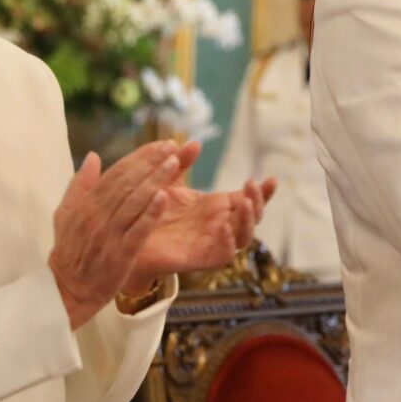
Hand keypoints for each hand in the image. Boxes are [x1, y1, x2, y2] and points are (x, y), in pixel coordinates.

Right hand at [49, 142, 183, 329]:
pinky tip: (164, 198)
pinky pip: (137, 231)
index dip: (140, 157)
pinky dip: (150, 214)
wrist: (65, 290)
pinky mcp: (120, 255)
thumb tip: (92, 157)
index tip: (161, 144)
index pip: (116, 173)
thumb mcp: (65, 215)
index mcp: (86, 204)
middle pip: (127, 183)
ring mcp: (108, 235)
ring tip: (174, 164)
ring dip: (155, 180)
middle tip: (173, 147)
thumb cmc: (69, 251)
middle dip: (151, 162)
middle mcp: (97, 216)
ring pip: (134, 202)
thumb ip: (79, 185)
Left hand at [124, 147, 275, 292]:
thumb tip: (194, 142)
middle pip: (252, 217)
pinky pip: (224, 255)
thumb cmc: (150, 209)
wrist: (128, 238)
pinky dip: (229, 242)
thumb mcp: (166, 181)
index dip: (263, 191)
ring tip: (246, 203)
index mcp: (217, 207)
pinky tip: (224, 227)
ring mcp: (213, 243)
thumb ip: (180, 163)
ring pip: (244, 237)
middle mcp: (219, 225)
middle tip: (252, 185)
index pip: (248, 199)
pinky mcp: (201, 259)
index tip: (272, 179)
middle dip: (259, 202)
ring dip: (249, 221)